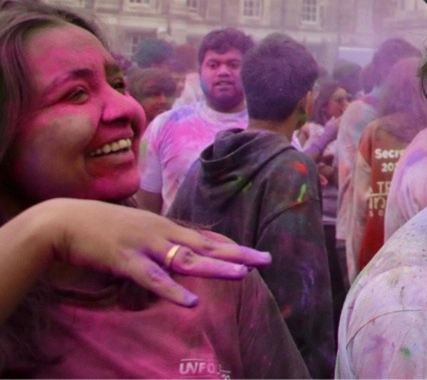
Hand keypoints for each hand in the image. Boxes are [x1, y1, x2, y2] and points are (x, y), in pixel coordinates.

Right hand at [39, 199, 270, 306]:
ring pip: (186, 260)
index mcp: (164, 227)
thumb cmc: (98, 227)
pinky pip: (153, 279)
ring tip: (243, 274)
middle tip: (267, 260)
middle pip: (206, 245)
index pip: (205, 238)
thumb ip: (156, 241)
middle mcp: (161, 233)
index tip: (255, 253)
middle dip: (238, 253)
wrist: (63, 222)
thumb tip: (172, 252)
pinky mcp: (125, 260)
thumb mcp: (135, 230)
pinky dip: (173, 291)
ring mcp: (144, 246)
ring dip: (216, 267)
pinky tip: (191, 302)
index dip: (231, 246)